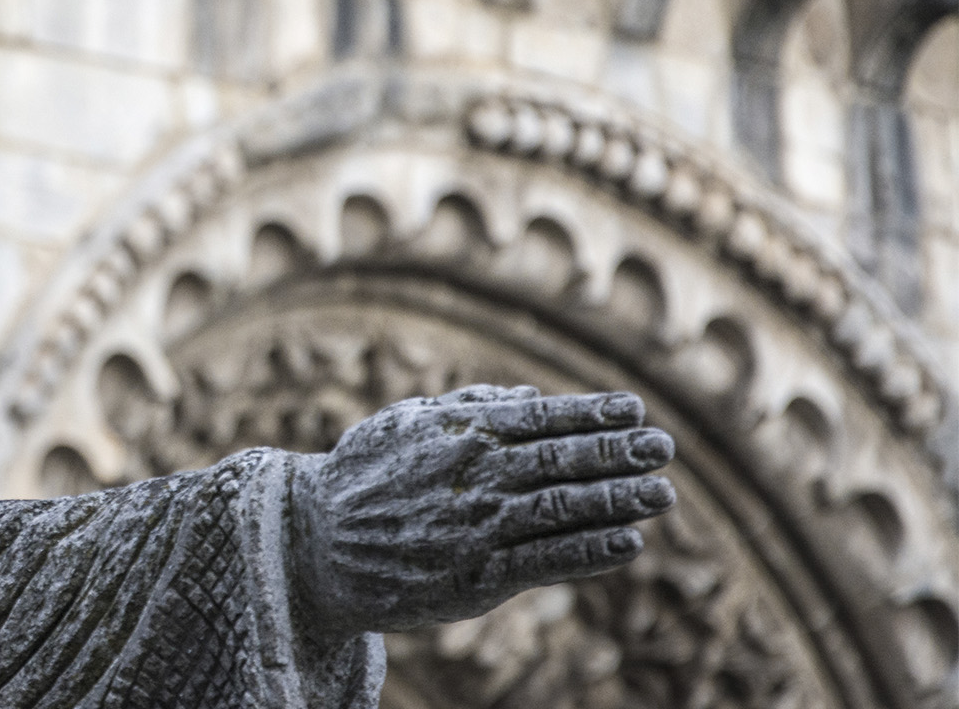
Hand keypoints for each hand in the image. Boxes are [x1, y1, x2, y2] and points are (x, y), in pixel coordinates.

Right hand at [289, 385, 674, 636]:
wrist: (313, 544)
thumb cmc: (362, 478)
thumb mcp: (405, 423)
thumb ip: (469, 407)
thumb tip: (529, 396)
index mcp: (456, 432)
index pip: (540, 417)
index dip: (591, 413)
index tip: (634, 409)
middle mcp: (472, 475)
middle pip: (562, 461)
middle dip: (617, 453)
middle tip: (661, 447)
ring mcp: (476, 527)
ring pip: (562, 509)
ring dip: (618, 501)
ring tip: (659, 494)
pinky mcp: (475, 577)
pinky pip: (546, 561)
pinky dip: (591, 551)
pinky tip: (627, 542)